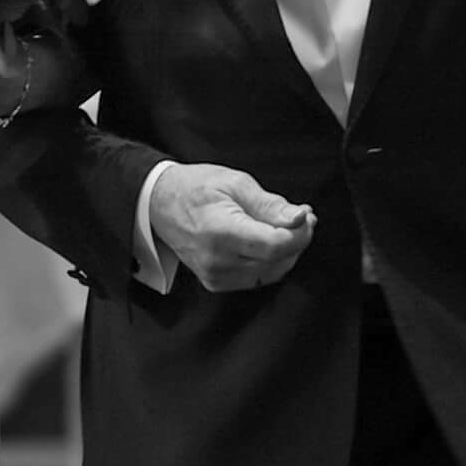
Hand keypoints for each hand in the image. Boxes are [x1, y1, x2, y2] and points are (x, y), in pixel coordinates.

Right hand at [146, 164, 315, 291]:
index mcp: (221, 232)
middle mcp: (217, 260)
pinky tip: (266, 241)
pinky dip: (269, 261)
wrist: (159, 204)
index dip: (300, 234)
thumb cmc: (195, 188)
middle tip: (300, 216)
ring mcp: (215, 275)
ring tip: (284, 226)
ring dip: (285, 251)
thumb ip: (269, 204)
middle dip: (297, 239)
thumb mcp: (235, 183)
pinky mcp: (215, 283)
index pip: (275, 246)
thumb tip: (299, 218)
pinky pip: (257, 278)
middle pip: (277, 261)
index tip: (306, 215)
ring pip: (271, 272)